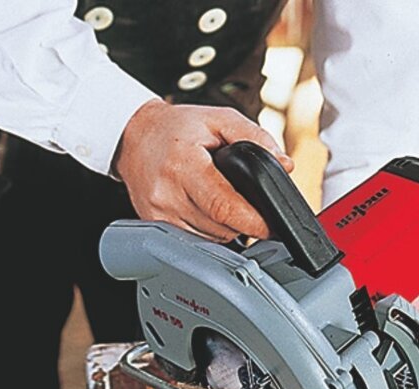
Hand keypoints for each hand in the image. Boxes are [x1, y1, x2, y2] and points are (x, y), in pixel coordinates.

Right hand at [114, 99, 293, 241]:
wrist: (133, 137)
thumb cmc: (175, 128)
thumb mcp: (219, 118)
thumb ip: (255, 137)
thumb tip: (284, 164)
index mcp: (182, 165)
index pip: (223, 206)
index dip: (253, 221)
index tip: (271, 225)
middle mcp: (166, 194)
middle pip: (221, 228)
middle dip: (244, 221)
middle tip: (249, 203)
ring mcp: (158, 214)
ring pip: (210, 238)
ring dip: (226, 227)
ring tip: (222, 200)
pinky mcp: (155, 225)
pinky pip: (194, 239)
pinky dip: (209, 229)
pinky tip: (206, 209)